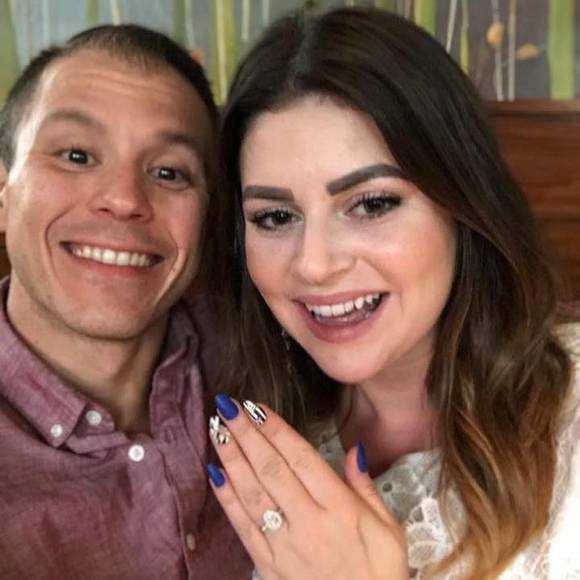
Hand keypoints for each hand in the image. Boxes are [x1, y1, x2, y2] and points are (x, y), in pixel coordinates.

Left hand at [207, 394, 408, 579]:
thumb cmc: (380, 574)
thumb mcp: (389, 529)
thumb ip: (365, 487)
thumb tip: (352, 450)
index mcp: (341, 509)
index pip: (302, 459)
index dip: (276, 430)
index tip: (256, 406)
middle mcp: (309, 524)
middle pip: (272, 470)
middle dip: (247, 435)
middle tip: (227, 406)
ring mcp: (285, 547)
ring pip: (252, 494)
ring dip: (232, 459)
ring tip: (217, 430)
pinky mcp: (268, 566)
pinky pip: (243, 528)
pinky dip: (227, 499)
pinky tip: (215, 474)